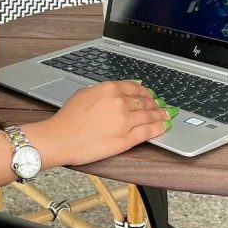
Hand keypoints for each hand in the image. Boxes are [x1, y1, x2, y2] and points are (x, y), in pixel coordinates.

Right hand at [26, 81, 172, 167]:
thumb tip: (117, 91)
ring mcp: (124, 121)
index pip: (135, 88)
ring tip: (166, 115)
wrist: (60, 138)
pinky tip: (163, 126)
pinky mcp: (126, 139)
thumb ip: (103, 91)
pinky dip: (158, 128)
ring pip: (149, 115)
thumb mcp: (84, 93)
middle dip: (155, 103)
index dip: (145, 91)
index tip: (149, 94)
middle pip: (144, 101)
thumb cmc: (68, 117)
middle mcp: (119, 102)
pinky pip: (148, 132)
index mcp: (109, 88)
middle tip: (161, 105)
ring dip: (161, 114)